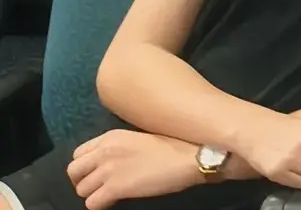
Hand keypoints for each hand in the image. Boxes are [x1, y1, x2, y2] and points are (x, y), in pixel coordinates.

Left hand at [67, 130, 204, 209]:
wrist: (188, 157)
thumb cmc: (172, 145)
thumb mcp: (139, 138)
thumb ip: (118, 148)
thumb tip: (110, 161)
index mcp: (110, 137)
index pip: (77, 154)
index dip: (84, 166)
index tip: (95, 171)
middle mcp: (104, 152)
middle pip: (73, 172)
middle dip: (81, 181)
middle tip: (96, 186)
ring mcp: (108, 170)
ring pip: (81, 190)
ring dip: (92, 194)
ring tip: (108, 194)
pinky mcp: (115, 188)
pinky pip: (91, 204)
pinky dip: (100, 205)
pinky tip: (114, 202)